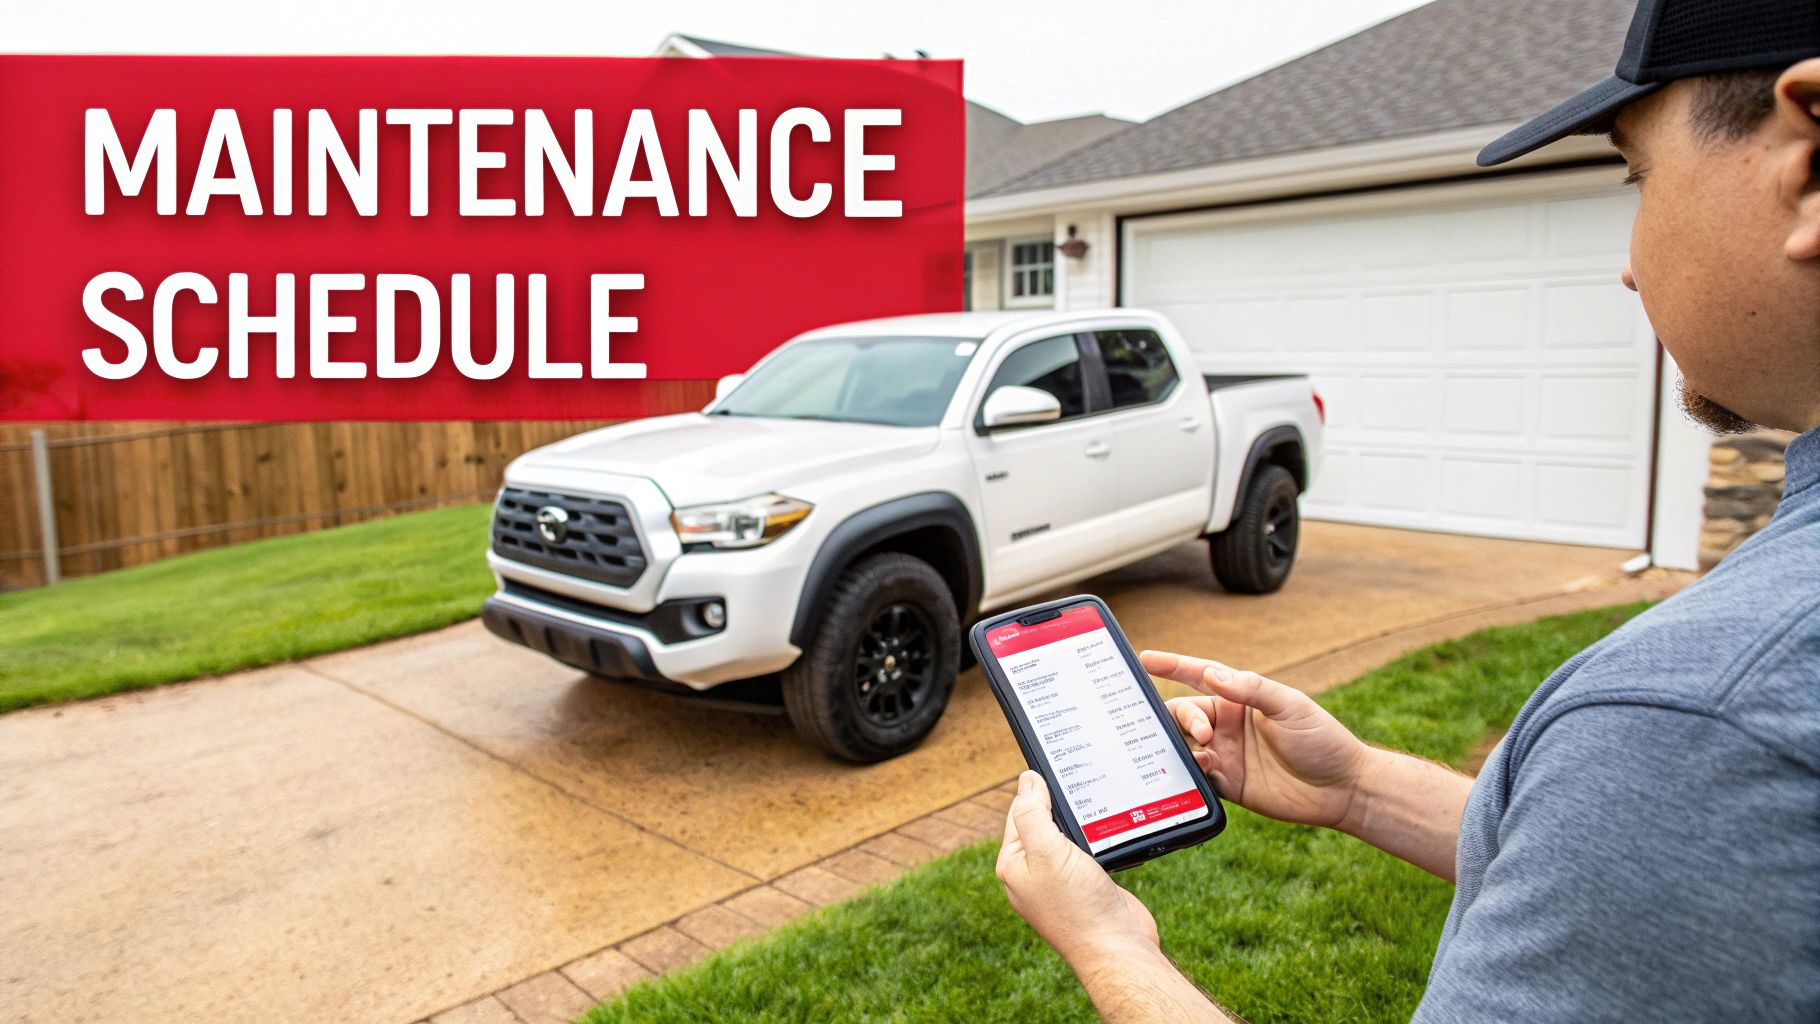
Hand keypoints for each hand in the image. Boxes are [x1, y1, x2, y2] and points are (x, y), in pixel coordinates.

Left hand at [996, 771, 1158, 968]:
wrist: (1117, 948)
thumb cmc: (1077, 906)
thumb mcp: (1047, 851)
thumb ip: (1032, 814)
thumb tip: (1026, 780)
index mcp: (1013, 865)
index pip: (1018, 813)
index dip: (1036, 790)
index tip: (1055, 769)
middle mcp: (1033, 873)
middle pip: (1043, 822)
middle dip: (1059, 804)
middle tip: (1080, 782)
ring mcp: (1060, 881)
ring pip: (1067, 836)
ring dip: (1081, 822)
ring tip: (1096, 803)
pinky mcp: (1086, 885)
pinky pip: (1088, 851)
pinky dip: (1097, 838)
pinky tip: (1109, 828)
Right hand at [1142, 650, 1370, 830]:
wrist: (1342, 789)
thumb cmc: (1322, 739)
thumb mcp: (1291, 706)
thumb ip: (1251, 689)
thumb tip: (1212, 675)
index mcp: (1241, 698)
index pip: (1199, 676)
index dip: (1171, 665)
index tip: (1144, 659)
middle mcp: (1227, 723)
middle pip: (1183, 712)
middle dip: (1183, 718)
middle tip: (1204, 734)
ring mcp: (1225, 753)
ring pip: (1183, 744)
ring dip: (1182, 746)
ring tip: (1201, 754)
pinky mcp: (1227, 784)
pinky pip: (1196, 777)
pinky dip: (1191, 774)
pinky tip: (1203, 773)